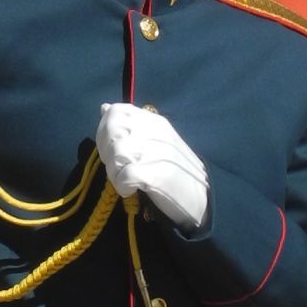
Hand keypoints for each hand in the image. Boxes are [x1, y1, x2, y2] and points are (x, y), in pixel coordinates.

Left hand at [95, 102, 209, 231]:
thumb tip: (105, 107)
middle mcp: (157, 133)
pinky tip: (130, 191)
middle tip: (117, 170)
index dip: (104, 131)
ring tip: (124, 181)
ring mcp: (160, 153)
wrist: (202, 199)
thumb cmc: (174, 170)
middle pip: (113, 133)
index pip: (117, 112)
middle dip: (106, 154)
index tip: (110, 150)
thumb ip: (129, 125)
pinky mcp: (161, 175)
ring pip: (117, 154)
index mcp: (154, 122)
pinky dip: (122, 186)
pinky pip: (126, 175)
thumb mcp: (153, 141)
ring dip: (114, 172)